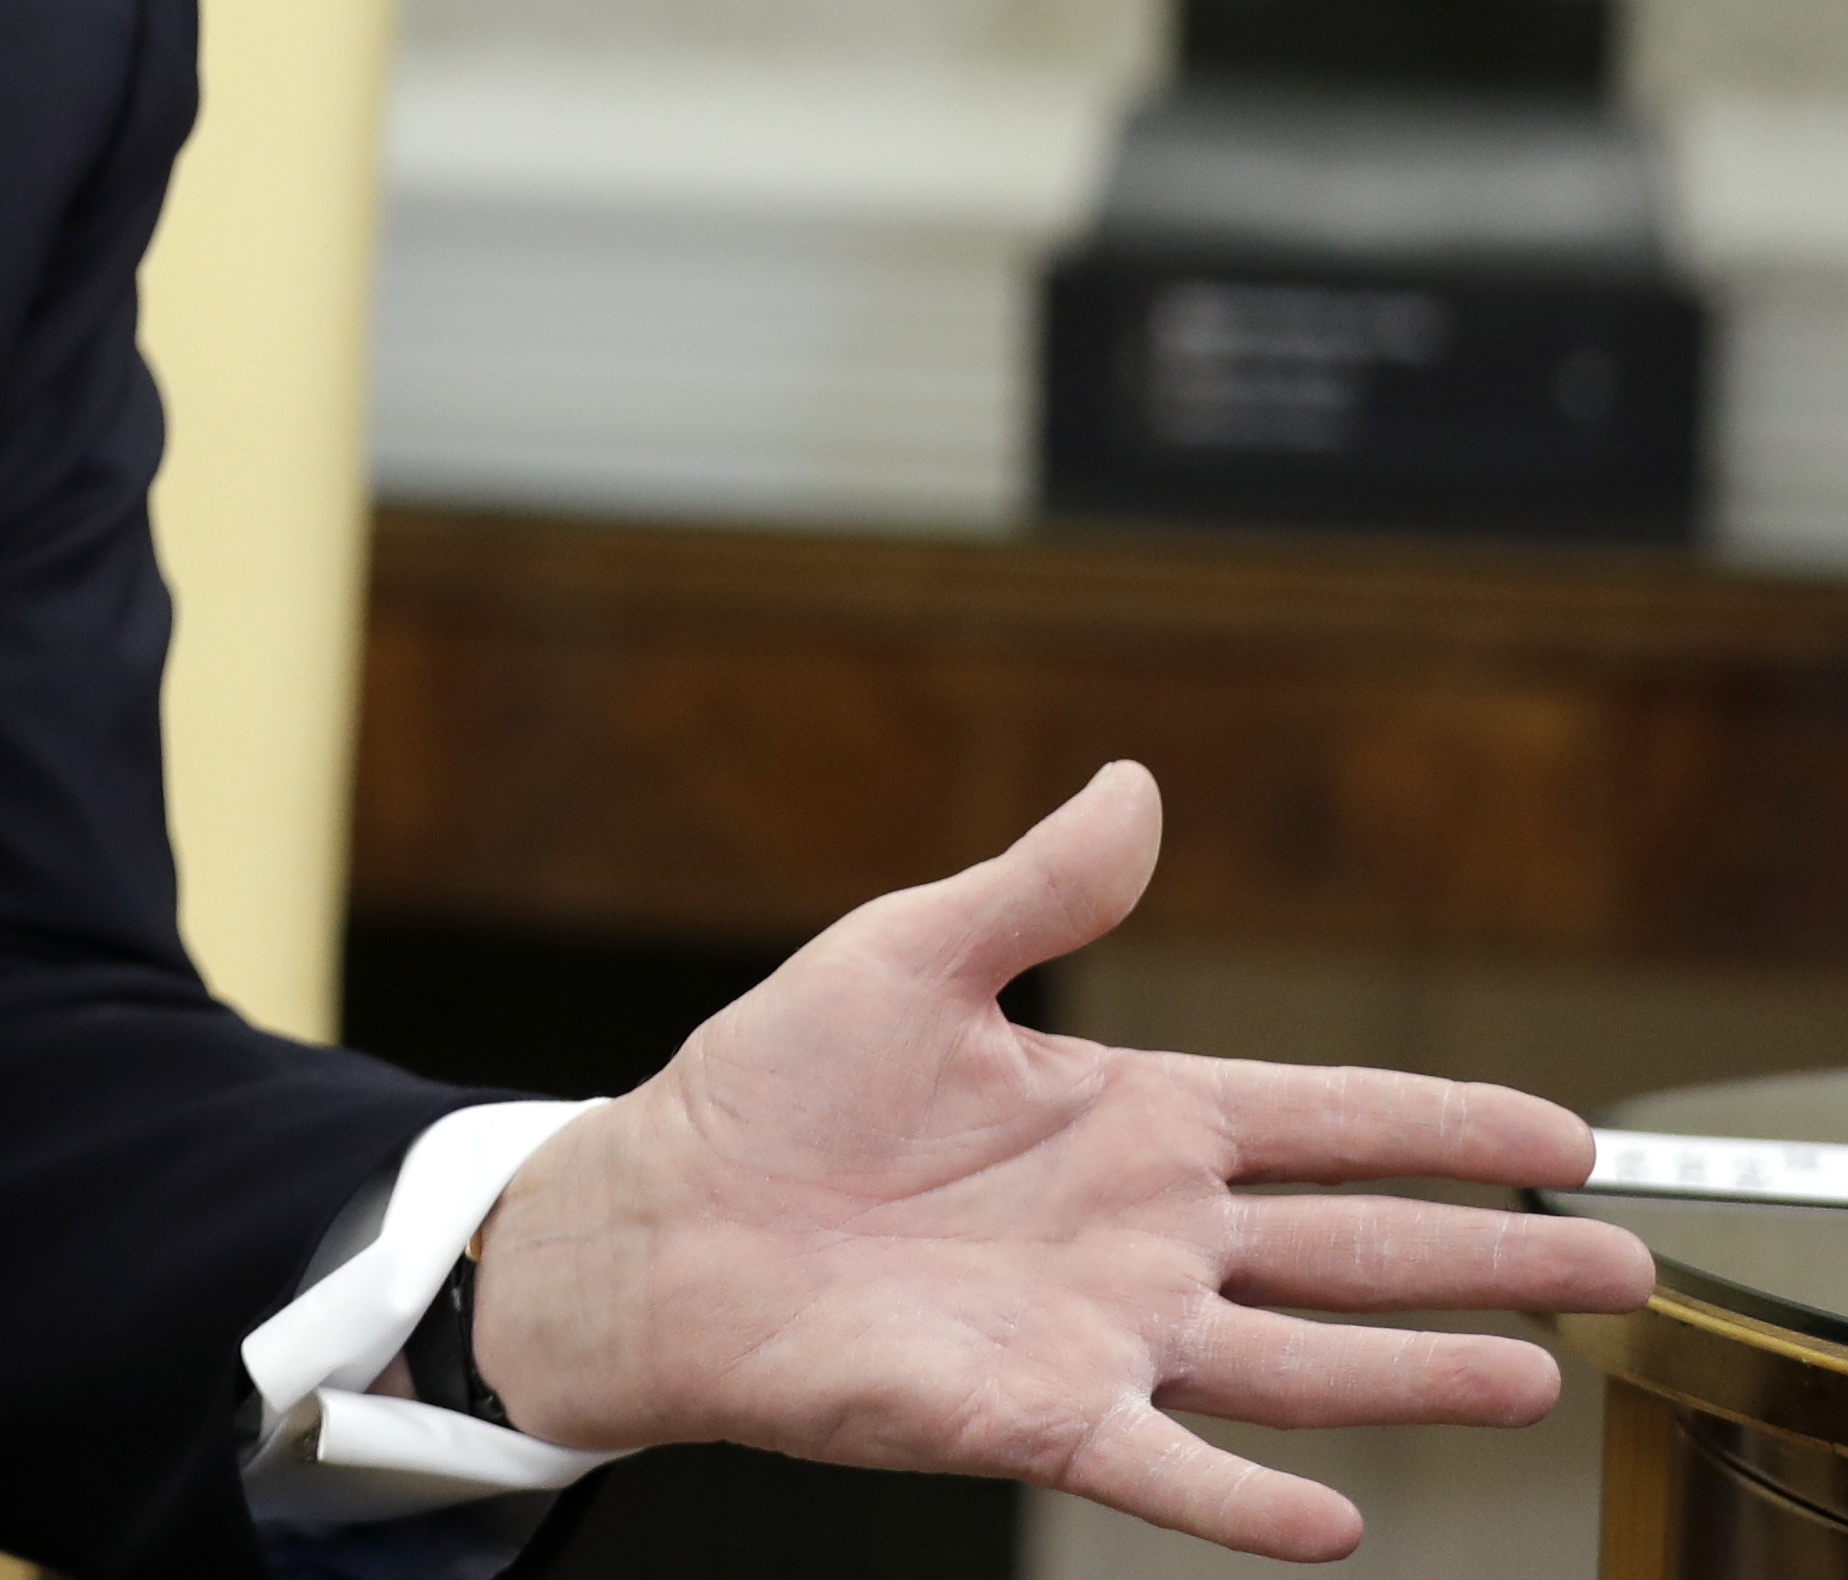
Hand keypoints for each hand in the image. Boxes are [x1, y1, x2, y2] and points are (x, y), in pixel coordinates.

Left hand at [465, 760, 1655, 1561]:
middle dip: (1494, 1258)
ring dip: (1418, 1376)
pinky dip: (1253, 1498)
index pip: (1330, 1115)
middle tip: (1624, 1268)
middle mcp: (1145, 1233)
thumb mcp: (908, 954)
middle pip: (1359, 1246)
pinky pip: (1170, 1466)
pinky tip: (1342, 1523)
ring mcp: (1105, 1330)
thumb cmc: (773, 1090)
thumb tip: (1134, 781)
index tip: (1568, 1137)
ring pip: (1303, 1362)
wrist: (662, 1221)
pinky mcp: (1038, 1413)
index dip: (1451, 1125)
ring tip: (1537, 1378)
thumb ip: (1040, 890)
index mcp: (1131, 1117)